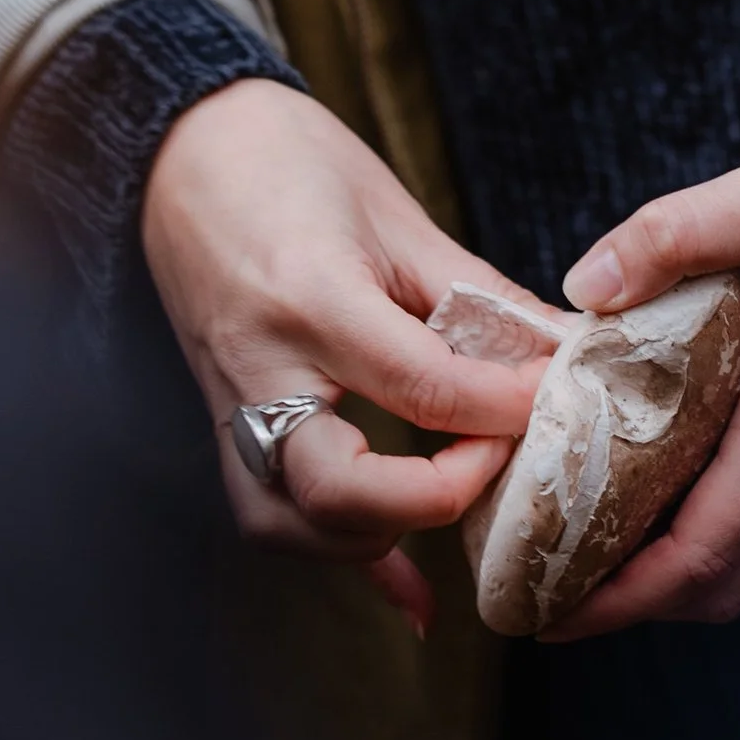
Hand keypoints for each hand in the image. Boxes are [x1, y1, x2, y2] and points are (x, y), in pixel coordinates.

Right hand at [140, 79, 553, 629]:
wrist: (181, 147)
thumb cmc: (289, 159)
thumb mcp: (394, 214)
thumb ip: (474, 292)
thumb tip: (559, 347)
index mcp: (310, 297)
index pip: (419, 385)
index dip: (503, 406)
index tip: (558, 400)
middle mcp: (258, 367)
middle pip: (336, 488)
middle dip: (431, 497)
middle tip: (496, 456)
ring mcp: (228, 405)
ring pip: (291, 523)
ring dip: (378, 538)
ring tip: (453, 504)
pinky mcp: (221, 424)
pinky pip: (270, 515)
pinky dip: (344, 557)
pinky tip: (413, 592)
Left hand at [541, 40, 739, 639]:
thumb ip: (670, 239)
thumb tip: (583, 287)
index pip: (703, 552)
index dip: (621, 598)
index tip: (549, 611)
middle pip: (727, 577)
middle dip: (637, 600)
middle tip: (550, 583)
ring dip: (676, 563)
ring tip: (592, 533)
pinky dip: (714, 515)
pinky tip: (664, 464)